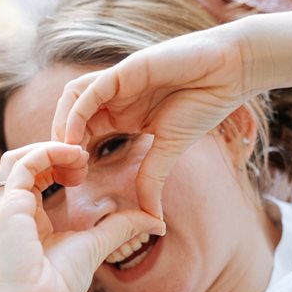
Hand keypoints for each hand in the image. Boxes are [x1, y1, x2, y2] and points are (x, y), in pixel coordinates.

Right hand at [0, 142, 163, 291]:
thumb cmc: (60, 286)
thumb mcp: (97, 245)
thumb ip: (120, 227)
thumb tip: (156, 221)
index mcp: (27, 217)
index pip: (34, 175)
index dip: (58, 163)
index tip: (85, 168)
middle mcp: (13, 210)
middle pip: (23, 161)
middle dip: (53, 151)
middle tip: (83, 157)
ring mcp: (7, 208)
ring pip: (17, 157)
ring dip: (48, 148)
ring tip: (78, 156)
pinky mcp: (9, 207)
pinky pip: (22, 165)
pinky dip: (47, 153)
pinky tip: (73, 159)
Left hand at [49, 24, 255, 220]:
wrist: (230, 71)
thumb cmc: (203, 104)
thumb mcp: (169, 150)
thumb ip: (153, 180)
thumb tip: (153, 220)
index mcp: (120, 115)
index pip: (80, 133)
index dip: (72, 157)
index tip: (76, 182)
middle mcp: (113, 98)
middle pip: (69, 117)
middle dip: (61, 146)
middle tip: (67, 176)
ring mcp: (116, 83)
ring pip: (72, 100)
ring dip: (62, 127)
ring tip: (70, 156)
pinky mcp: (123, 71)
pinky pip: (89, 91)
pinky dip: (76, 114)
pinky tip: (76, 138)